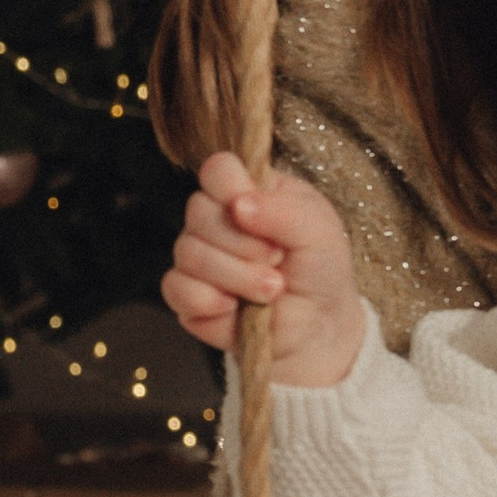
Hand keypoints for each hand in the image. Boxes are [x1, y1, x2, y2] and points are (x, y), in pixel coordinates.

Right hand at [163, 155, 364, 386]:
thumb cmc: (320, 270)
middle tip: (278, 259)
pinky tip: (236, 308)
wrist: (317, 327)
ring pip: (189, 252)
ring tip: (272, 289)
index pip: (218, 169)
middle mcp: (218, 219)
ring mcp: (199, 256)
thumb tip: (238, 205)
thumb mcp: (320, 232)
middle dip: (244, 243)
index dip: (230, 188)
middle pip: (199, 211)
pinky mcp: (187, 295)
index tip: (253, 212)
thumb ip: (284, 211)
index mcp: (250, 192)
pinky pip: (176, 288)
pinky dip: (210, 300)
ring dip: (238, 276)